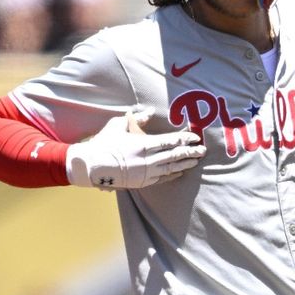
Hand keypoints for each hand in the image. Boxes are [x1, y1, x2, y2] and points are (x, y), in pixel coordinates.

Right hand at [66, 109, 205, 188]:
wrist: (90, 165)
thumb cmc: (103, 142)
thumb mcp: (119, 124)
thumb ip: (137, 118)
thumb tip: (150, 111)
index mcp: (143, 144)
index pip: (170, 141)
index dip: (185, 139)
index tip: (196, 137)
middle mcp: (147, 159)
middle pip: (175, 155)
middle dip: (191, 152)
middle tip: (203, 151)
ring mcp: (145, 172)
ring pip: (171, 168)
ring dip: (185, 164)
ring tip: (196, 161)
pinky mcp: (142, 182)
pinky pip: (162, 178)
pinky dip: (173, 174)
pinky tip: (181, 172)